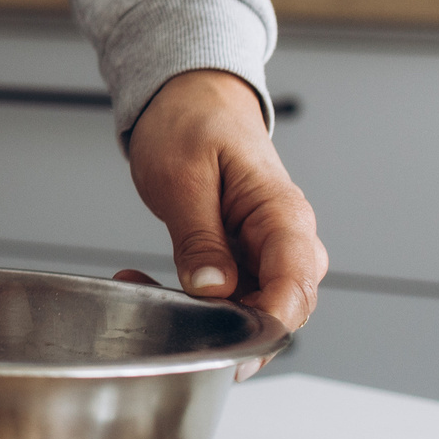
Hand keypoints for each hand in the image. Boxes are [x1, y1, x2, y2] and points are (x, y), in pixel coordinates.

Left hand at [121, 69, 325, 334]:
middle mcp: (284, 239)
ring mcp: (263, 251)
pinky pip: (227, 295)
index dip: (267, 322)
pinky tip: (144, 283)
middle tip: (172, 327)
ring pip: (251, 309)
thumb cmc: (192, 122)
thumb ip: (200, 237)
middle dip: (232, 329)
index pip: (296, 284)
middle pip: (282, 308)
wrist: (190, 96)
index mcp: (283, 214)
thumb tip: (214, 290)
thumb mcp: (184, 177)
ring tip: (141, 288)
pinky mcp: (239, 257)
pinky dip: (189, 299)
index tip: (228, 343)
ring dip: (202, 315)